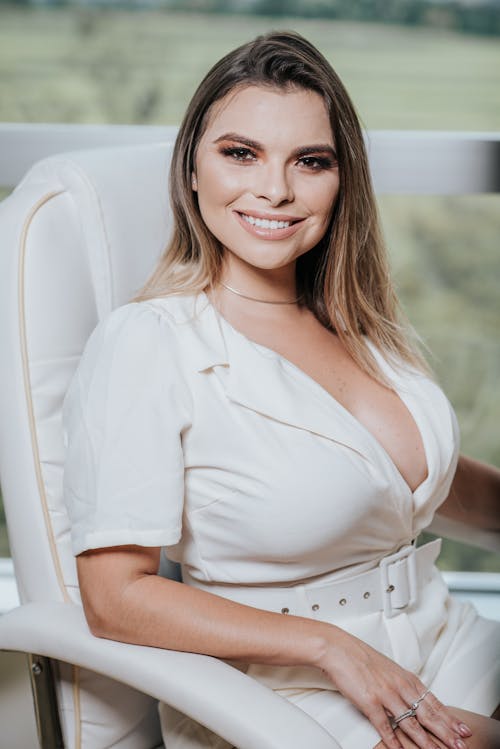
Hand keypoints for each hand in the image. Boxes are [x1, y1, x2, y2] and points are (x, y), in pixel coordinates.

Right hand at [318, 626, 471, 748]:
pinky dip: (393, 740)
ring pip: (411, 722)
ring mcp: (385, 694)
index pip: (434, 702)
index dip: (450, 718)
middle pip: (428, 714)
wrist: (339, 648)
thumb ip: (402, 684)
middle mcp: (399, 686)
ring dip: (425, 741)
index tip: (462, 730)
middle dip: (446, 732)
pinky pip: (385, 725)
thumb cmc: (361, 657)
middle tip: (460, 745)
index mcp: (405, 678)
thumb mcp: (388, 669)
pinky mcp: (370, 701)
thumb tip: (414, 697)